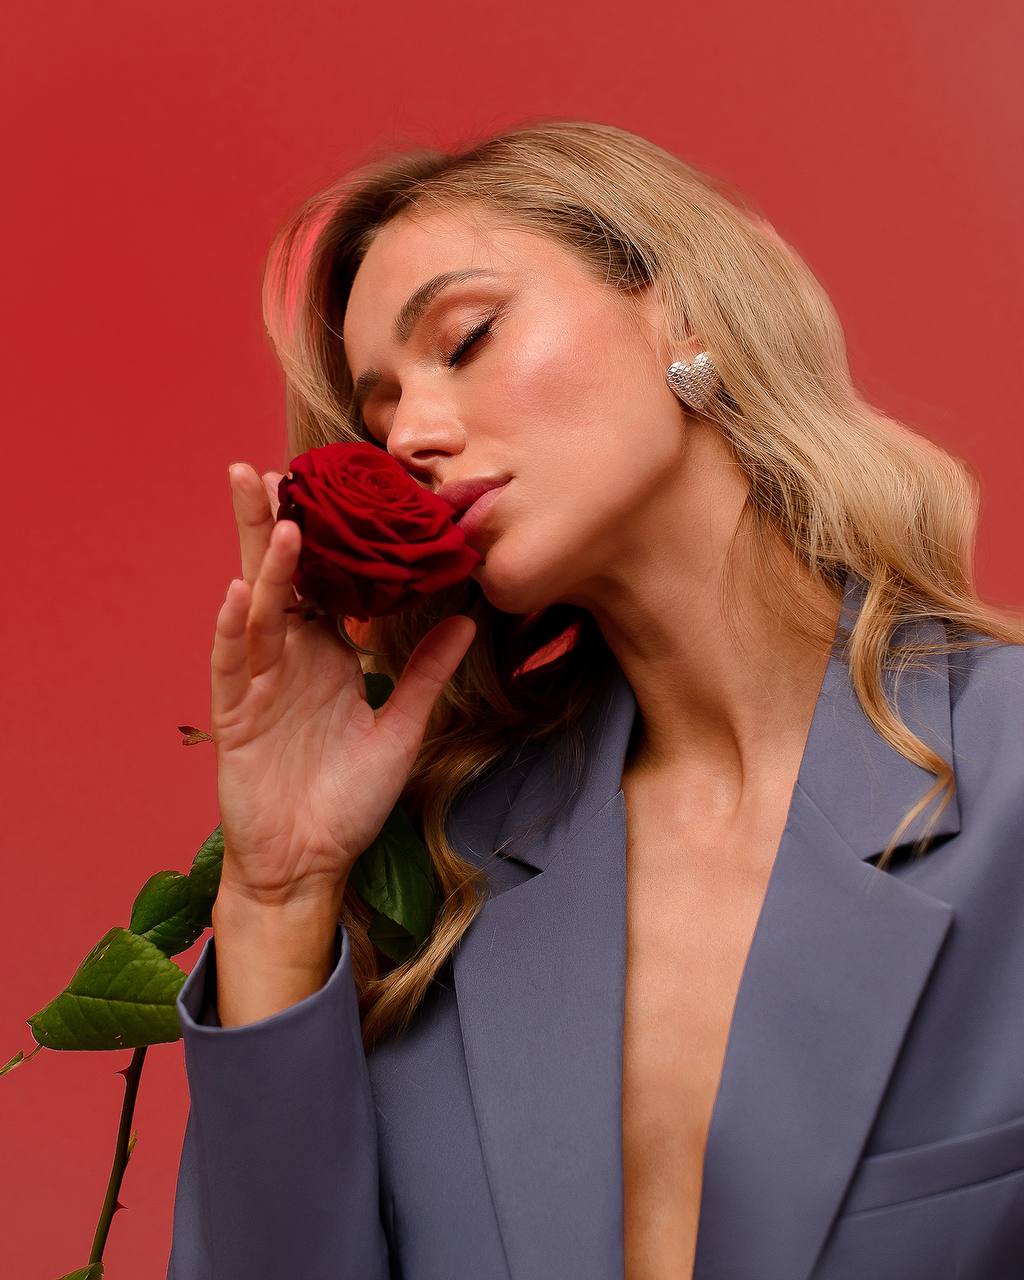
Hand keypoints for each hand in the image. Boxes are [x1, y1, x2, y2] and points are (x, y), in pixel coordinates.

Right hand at [210, 462, 475, 909]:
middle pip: (277, 578)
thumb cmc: (348, 799)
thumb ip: (427, 672)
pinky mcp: (235, 718)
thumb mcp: (402, 729)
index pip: (322, 583)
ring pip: (255, 608)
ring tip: (265, 501)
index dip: (323, 537)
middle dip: (267, 522)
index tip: (330, 485)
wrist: (310, 864)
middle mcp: (288, 659)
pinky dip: (235, 628)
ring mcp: (257, 684)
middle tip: (260, 466)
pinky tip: (240, 589)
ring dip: (261, 558)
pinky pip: (232, 665)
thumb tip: (468, 621)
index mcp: (324, 655)